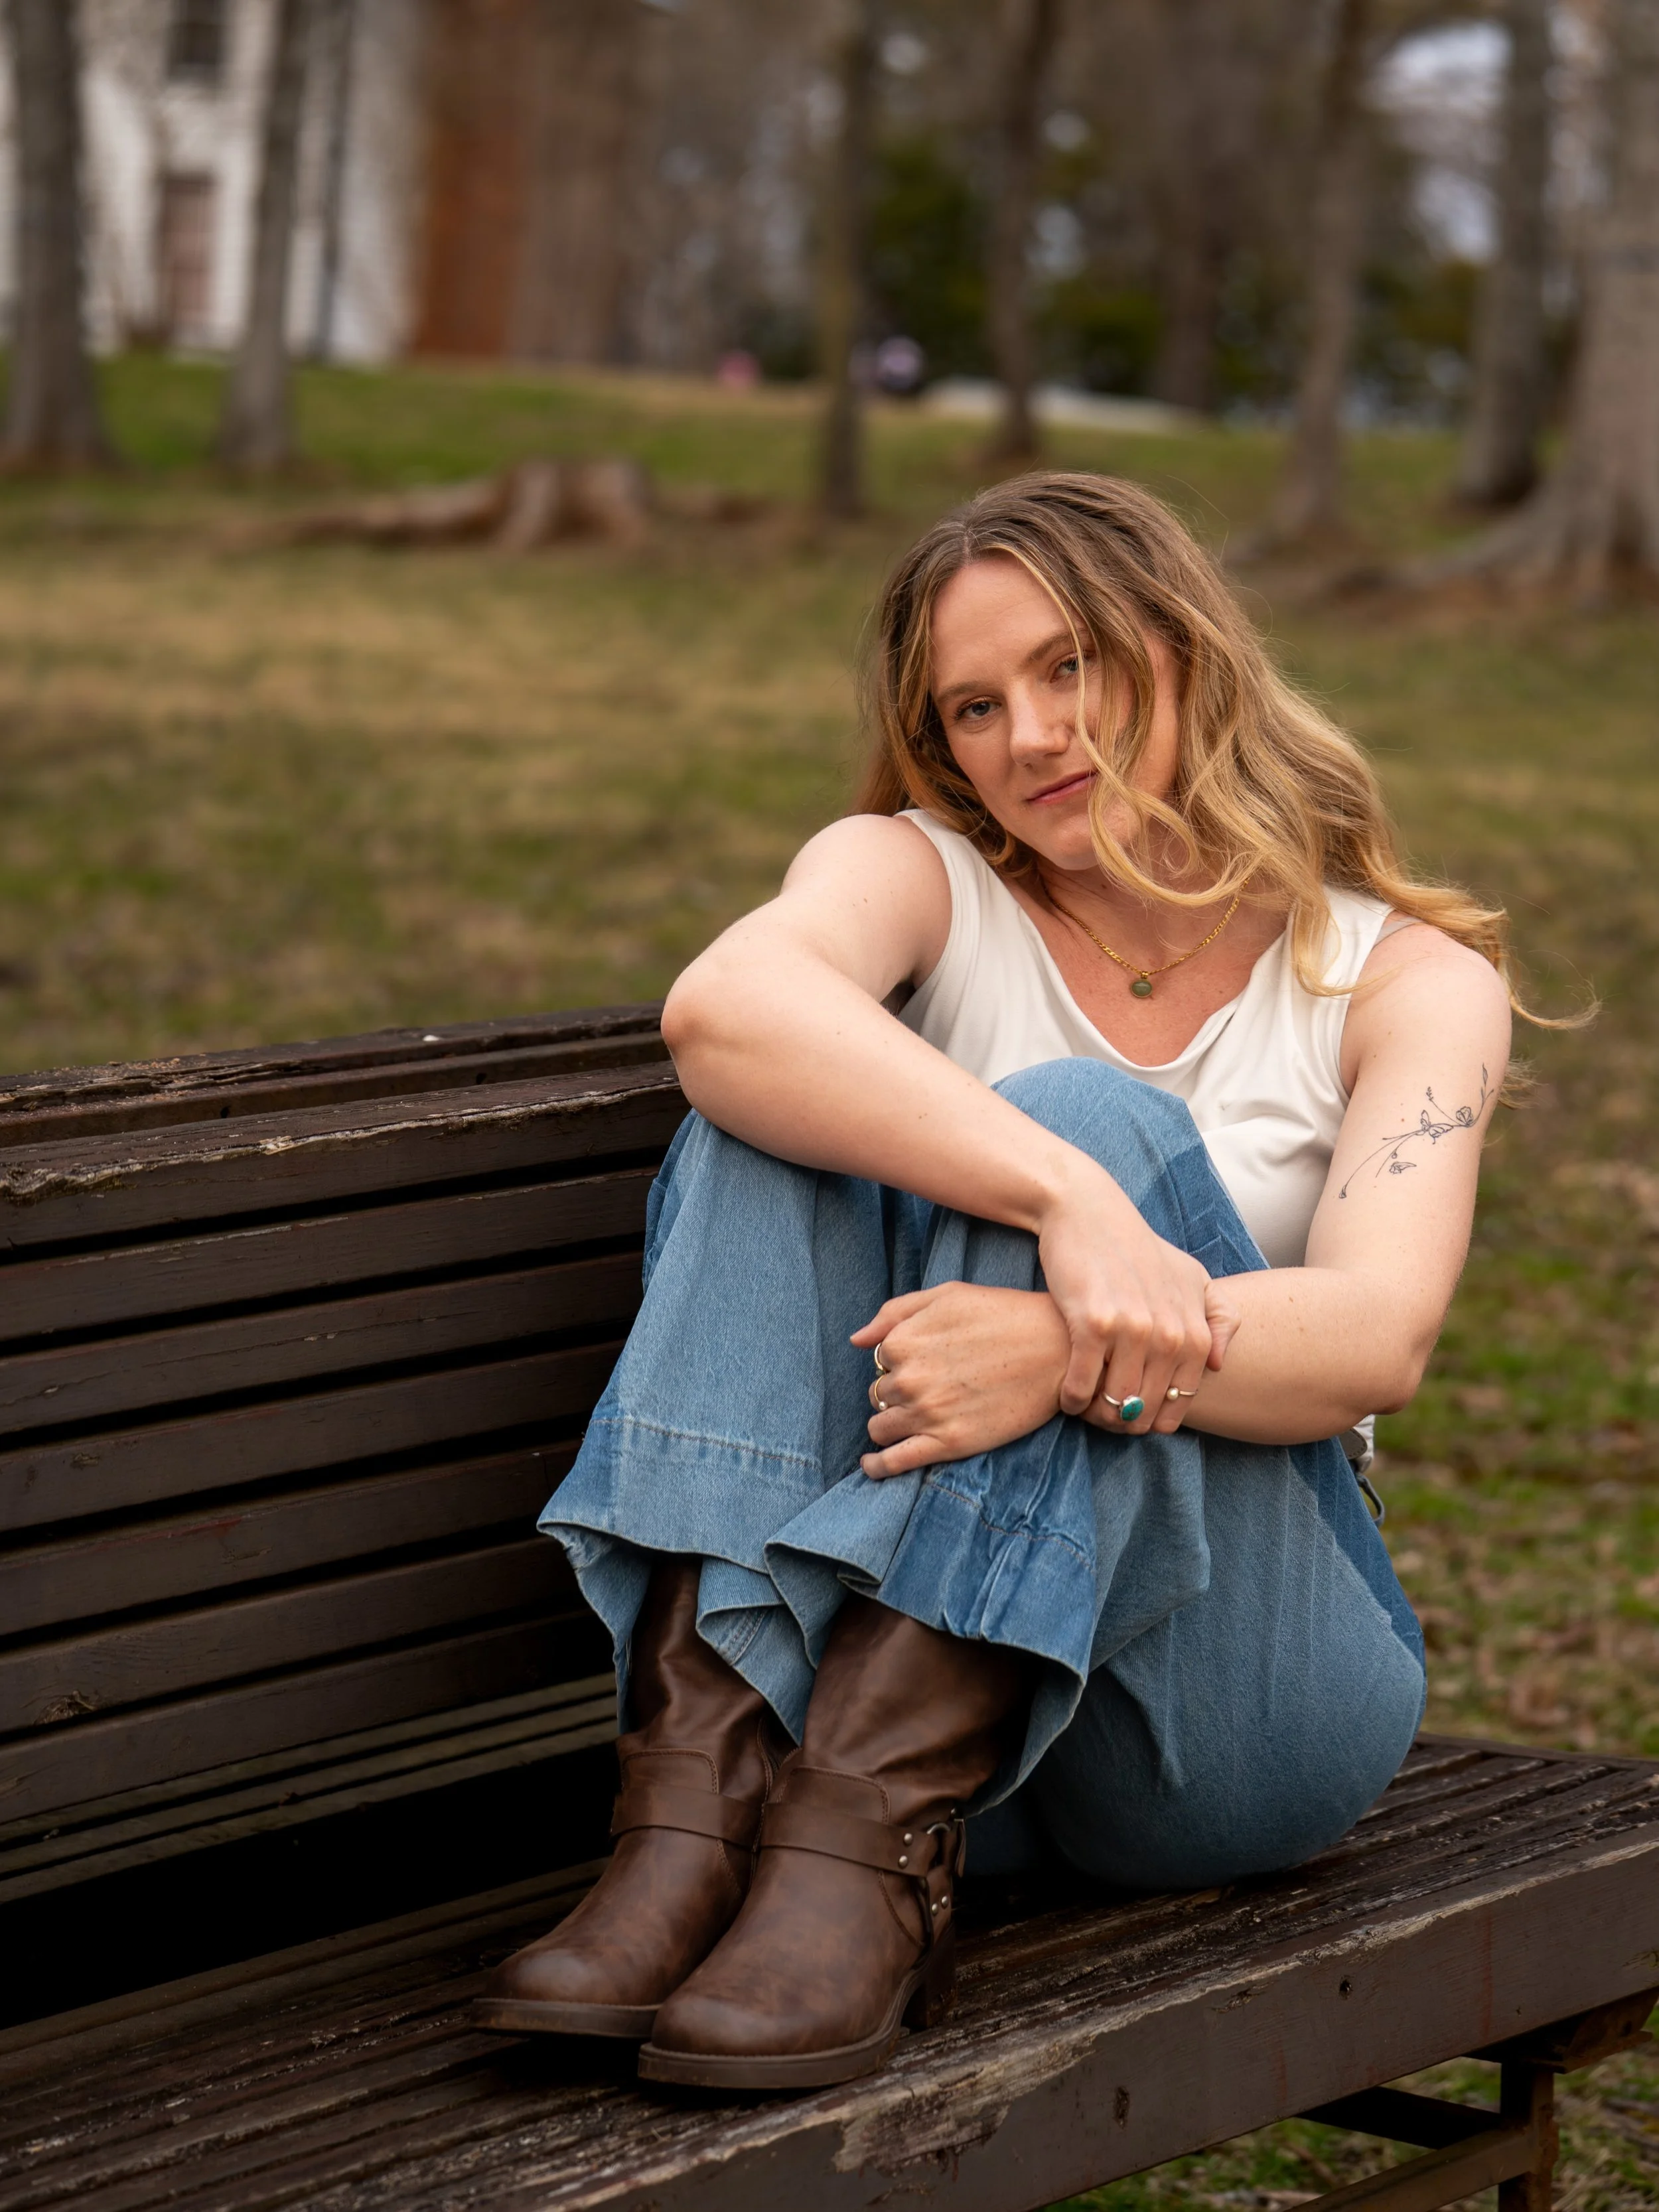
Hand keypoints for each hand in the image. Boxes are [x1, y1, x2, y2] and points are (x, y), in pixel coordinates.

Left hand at [850, 1284, 1068, 1477]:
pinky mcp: (948, 1444)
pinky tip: (871, 1465)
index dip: (898, 1362)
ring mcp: (926, 1414)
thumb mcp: (947, 1295)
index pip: (880, 1360)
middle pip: (879, 1394)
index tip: (926, 1361)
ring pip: (880, 1428)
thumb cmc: (1004, 1314)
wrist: (1056, 1350)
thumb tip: (857, 1340)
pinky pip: (895, 1462)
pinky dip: (877, 1467)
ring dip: (889, 1423)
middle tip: (931, 1387)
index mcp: (904, 1341)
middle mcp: (908, 1379)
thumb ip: (896, 1313)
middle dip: (897, 1392)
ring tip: (909, 1420)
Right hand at [1035, 1152, 1235, 1427]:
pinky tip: (1068, 1394)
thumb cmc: (1139, 1249)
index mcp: (1194, 1330)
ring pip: (1115, 1403)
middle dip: (1123, 1421)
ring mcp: (1132, 1330)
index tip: (1135, 1412)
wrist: (1088, 1212)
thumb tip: (1216, 1364)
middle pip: (1146, 1409)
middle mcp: (1169, 1334)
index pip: (1180, 1402)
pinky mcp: (1092, 1324)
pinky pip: (1082, 1386)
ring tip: (1085, 1406)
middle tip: (1104, 1414)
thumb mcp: (1191, 1276)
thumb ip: (1218, 1318)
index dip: (1156, 1418)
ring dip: (1096, 1415)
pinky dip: (1073, 1399)